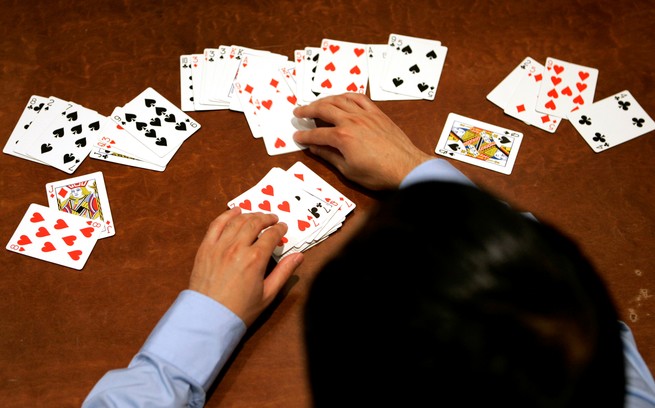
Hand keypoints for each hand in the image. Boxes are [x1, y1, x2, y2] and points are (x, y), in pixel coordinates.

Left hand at [189, 207, 303, 326]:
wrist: (209, 318)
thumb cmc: (241, 310)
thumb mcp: (268, 294)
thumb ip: (284, 272)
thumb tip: (299, 256)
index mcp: (255, 259)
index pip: (271, 235)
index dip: (279, 229)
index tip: (283, 228)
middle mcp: (237, 248)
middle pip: (254, 223)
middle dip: (267, 218)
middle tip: (273, 219)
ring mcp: (219, 246)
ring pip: (237, 221)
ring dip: (250, 215)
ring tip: (257, 216)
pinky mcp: (205, 248)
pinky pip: (216, 225)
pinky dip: (227, 215)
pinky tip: (235, 212)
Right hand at [293, 93, 432, 189]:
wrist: (405, 168)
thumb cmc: (379, 173)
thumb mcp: (348, 170)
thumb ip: (329, 156)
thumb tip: (315, 149)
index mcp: (343, 137)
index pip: (316, 134)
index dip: (304, 136)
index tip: (297, 137)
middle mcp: (352, 121)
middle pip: (324, 109)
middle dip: (308, 110)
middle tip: (298, 112)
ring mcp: (365, 115)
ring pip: (339, 99)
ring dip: (324, 99)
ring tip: (315, 103)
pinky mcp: (376, 113)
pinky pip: (358, 98)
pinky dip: (346, 95)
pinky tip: (340, 98)